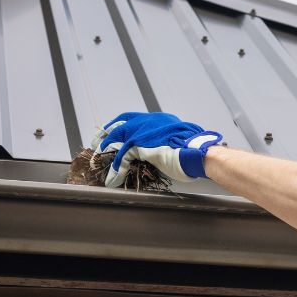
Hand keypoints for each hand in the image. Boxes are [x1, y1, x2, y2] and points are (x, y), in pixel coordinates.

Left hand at [91, 112, 223, 185]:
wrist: (199, 152)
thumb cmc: (194, 151)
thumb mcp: (176, 143)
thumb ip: (164, 143)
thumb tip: (159, 152)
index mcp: (158, 120)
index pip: (132, 119)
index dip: (119, 125)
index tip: (111, 132)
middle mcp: (149, 121)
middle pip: (119, 124)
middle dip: (105, 134)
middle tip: (97, 143)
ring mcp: (144, 131)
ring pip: (117, 138)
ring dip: (106, 151)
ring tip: (98, 161)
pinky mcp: (141, 144)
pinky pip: (122, 156)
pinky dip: (116, 168)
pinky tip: (113, 178)